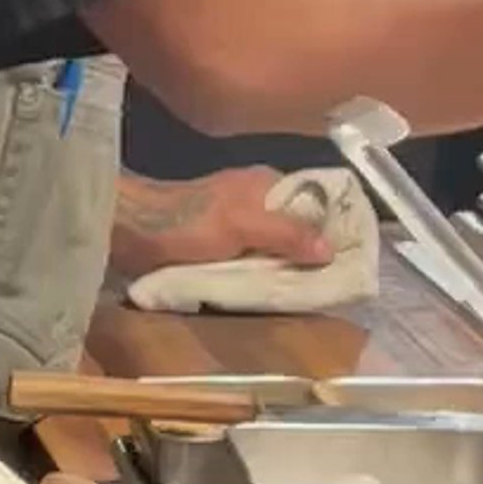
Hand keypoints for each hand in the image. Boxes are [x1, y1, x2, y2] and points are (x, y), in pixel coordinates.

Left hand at [109, 167, 333, 283]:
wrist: (127, 231)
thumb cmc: (185, 222)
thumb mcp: (241, 225)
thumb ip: (286, 234)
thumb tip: (331, 248)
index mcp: (268, 186)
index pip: (317, 204)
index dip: (336, 229)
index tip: (355, 260)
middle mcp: (258, 202)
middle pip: (298, 231)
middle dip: (313, 257)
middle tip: (332, 288)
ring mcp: (238, 226)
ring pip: (276, 250)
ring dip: (286, 271)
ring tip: (308, 297)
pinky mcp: (220, 248)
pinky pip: (253, 263)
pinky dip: (262, 278)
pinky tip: (273, 296)